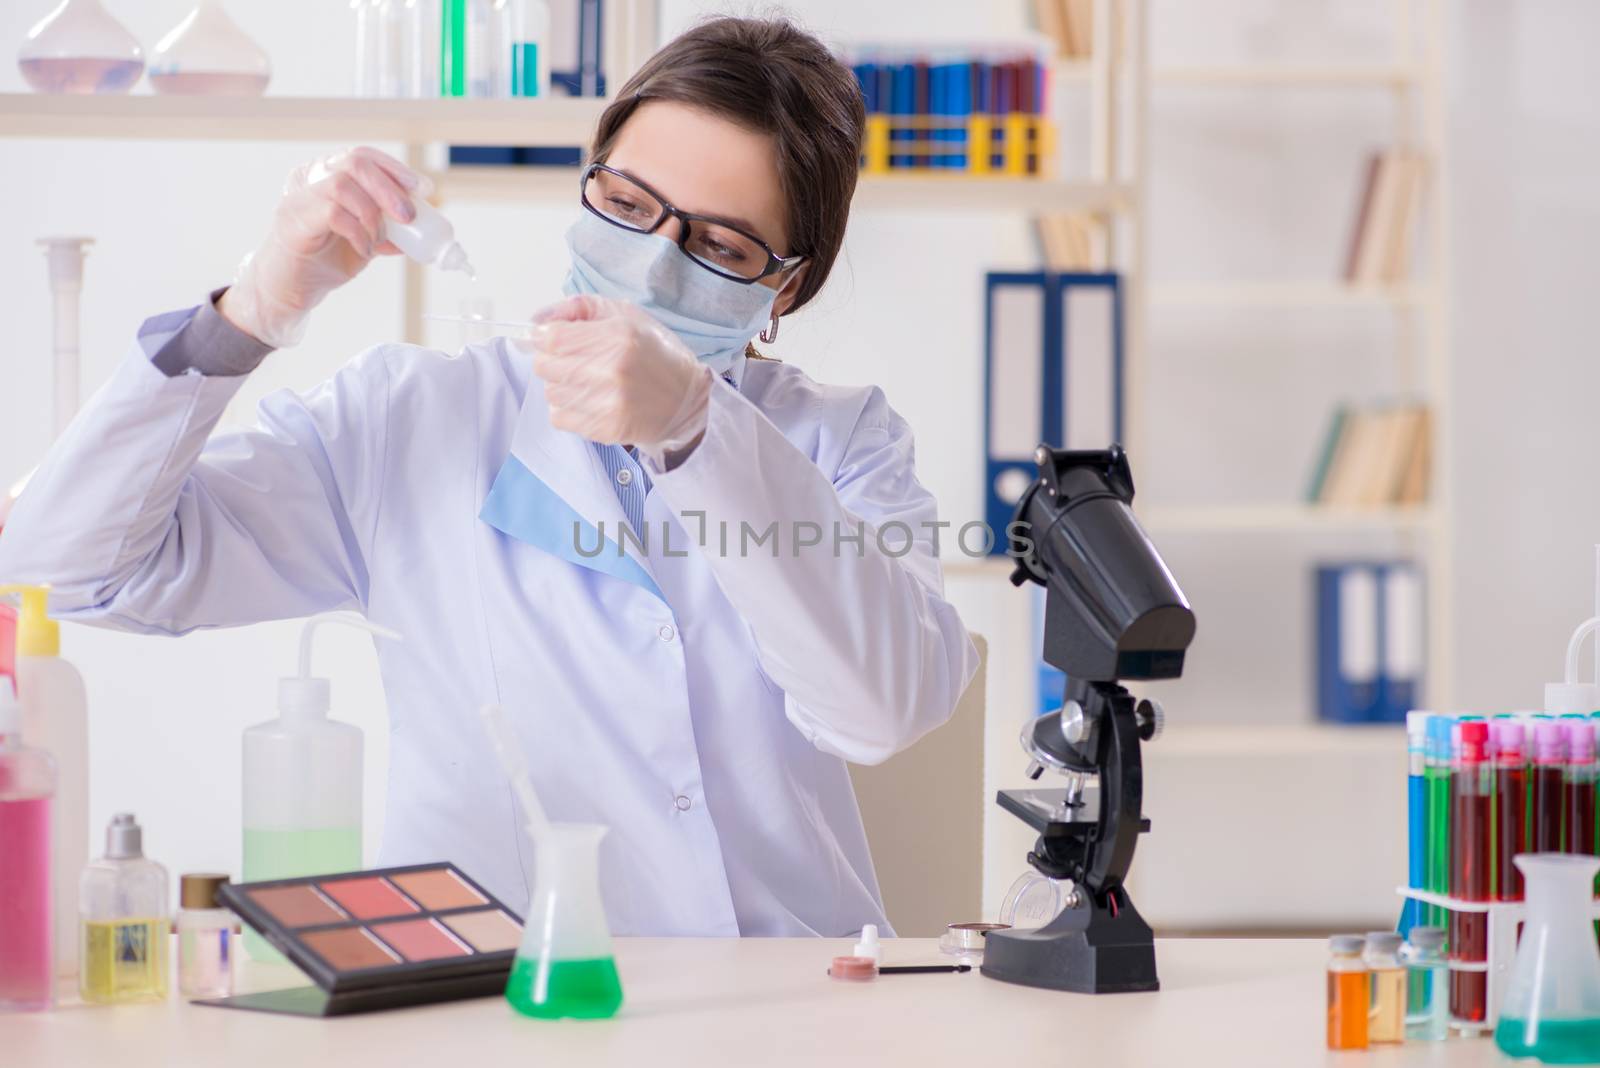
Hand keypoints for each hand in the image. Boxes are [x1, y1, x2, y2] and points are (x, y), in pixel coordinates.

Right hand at [220, 146, 424, 348]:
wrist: (290, 288)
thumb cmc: (323, 261)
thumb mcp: (364, 242)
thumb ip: (386, 230)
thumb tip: (418, 228)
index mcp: (329, 177)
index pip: (363, 156)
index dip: (395, 169)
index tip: (422, 188)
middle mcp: (312, 179)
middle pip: (355, 162)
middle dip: (390, 187)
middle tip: (408, 216)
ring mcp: (300, 197)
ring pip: (343, 185)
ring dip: (373, 214)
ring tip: (378, 239)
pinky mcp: (294, 219)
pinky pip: (334, 213)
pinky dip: (358, 232)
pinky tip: (364, 249)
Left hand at [525, 295, 713, 465]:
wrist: (686, 401)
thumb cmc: (655, 354)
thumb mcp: (625, 315)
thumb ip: (579, 308)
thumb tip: (536, 321)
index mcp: (617, 336)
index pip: (552, 338)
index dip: (544, 338)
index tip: (551, 341)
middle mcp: (611, 370)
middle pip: (544, 366)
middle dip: (554, 362)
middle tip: (576, 362)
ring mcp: (608, 403)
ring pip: (550, 393)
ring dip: (562, 387)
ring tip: (588, 384)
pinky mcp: (606, 429)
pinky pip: (559, 418)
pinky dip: (569, 410)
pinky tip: (591, 402)